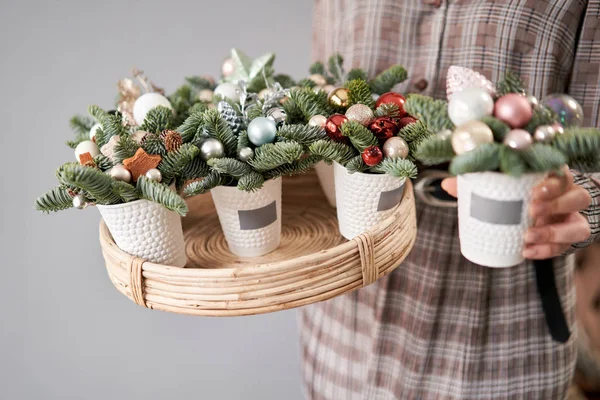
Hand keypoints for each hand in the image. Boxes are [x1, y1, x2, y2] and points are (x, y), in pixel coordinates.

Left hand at [441, 168, 591, 259]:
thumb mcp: (499, 186)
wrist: (537, 215)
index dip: (553, 181)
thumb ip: (476, 184)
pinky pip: (566, 247)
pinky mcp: (568, 239)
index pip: (562, 173)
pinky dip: (547, 250)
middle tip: (532, 210)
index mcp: (552, 178)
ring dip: (553, 232)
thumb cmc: (515, 195)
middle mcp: (567, 197)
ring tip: (528, 236)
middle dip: (556, 204)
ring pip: (577, 226)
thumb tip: (447, 184)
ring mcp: (571, 219)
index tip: (535, 189)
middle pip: (578, 197)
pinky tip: (527, 251)